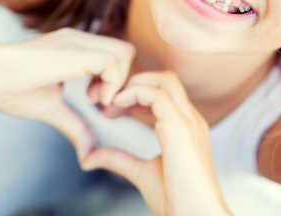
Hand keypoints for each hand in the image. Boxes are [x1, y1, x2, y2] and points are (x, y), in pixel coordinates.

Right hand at [0, 27, 134, 160]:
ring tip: (95, 102)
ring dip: (119, 82)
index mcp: (76, 50)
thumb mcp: (52, 109)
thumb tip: (88, 154)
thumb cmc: (8, 88)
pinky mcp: (74, 51)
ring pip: (125, 53)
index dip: (116, 83)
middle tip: (102, 106)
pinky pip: (113, 61)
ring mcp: (77, 42)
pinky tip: (91, 100)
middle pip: (126, 52)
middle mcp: (80, 41)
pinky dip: (112, 84)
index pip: (116, 57)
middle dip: (124, 82)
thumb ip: (75, 126)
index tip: (99, 106)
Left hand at [80, 71, 231, 215]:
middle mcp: (190, 119)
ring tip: (108, 101)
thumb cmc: (177, 201)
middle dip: (133, 81)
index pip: (163, 91)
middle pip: (164, 79)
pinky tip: (116, 106)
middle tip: (104, 99)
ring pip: (163, 80)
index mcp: (185, 127)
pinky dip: (134, 93)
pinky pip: (157, 95)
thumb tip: (90, 157)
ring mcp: (188, 121)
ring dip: (132, 84)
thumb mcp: (141, 173)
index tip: (109, 108)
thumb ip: (119, 160)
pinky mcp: (180, 128)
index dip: (134, 92)